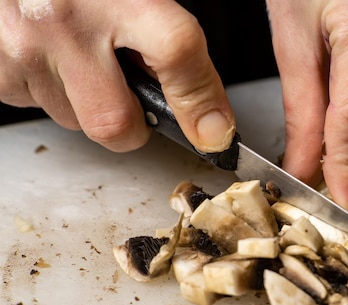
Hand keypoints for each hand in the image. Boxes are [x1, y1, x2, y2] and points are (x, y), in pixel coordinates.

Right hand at [0, 0, 233, 152]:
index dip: (201, 101)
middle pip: (116, 122)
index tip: (216, 133)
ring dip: (88, 104)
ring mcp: (23, 47)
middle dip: (131, 124)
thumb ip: (165, 36)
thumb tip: (204, 113)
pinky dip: (51, 92)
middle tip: (132, 93)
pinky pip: (37, 106)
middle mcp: (63, 21)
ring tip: (82, 56)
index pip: (176, 51)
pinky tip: (52, 56)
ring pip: (75, 121)